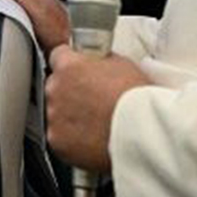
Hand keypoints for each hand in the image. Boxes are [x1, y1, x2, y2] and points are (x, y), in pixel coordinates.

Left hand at [44, 46, 149, 172]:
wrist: (142, 131)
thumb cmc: (136, 98)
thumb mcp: (120, 63)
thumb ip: (97, 60)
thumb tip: (94, 61)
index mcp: (68, 65)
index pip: (58, 56)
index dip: (72, 66)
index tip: (79, 72)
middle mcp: (56, 88)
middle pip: (55, 86)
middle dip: (70, 92)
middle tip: (93, 101)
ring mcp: (54, 115)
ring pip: (56, 112)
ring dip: (70, 115)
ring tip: (96, 122)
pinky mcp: (57, 140)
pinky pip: (59, 136)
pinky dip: (72, 139)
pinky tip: (92, 138)